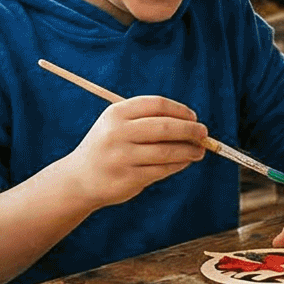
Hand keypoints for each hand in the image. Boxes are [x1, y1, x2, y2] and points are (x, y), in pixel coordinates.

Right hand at [60, 95, 208, 208]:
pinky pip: (162, 170)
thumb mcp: (117, 124)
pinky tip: (185, 161)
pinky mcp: (128, 178)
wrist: (79, 178)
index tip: (193, 117)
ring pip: (166, 151)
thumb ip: (147, 119)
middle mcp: (117, 133)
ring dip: (189, 150)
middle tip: (204, 133)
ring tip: (200, 150)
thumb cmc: (108, 147)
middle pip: (164, 127)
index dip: (180, 110)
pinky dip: (178, 164)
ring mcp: (122, 157)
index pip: (156, 105)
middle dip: (190, 129)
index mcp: (116, 114)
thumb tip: (189, 122)